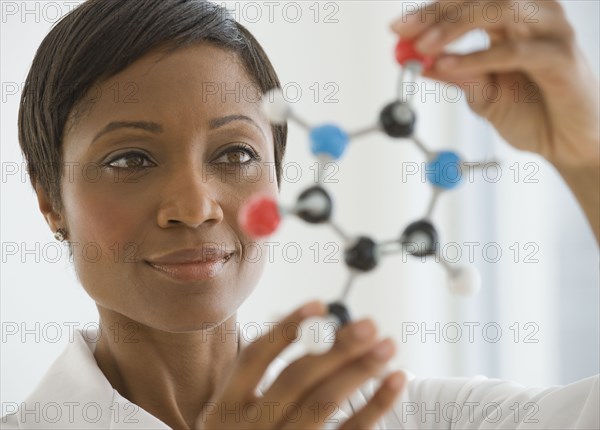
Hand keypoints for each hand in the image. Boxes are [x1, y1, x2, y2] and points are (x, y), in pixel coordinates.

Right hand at [195, 301, 405, 428]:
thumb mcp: (234, 415)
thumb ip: (260, 380)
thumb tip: (316, 331)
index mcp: (224, 409)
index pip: (255, 357)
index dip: (288, 328)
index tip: (320, 304)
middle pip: (296, 379)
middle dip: (336, 347)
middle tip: (369, 324)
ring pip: (322, 404)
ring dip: (359, 371)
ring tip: (387, 346)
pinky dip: (374, 407)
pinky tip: (394, 383)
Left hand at [391, 0, 598, 168]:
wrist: (568, 145)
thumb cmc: (533, 115)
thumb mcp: (482, 95)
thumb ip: (455, 75)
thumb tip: (418, 61)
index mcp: (511, 20)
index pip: (467, 1)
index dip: (430, 11)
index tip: (397, 29)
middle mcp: (532, 16)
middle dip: (436, 13)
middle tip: (404, 32)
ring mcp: (549, 32)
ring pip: (499, 10)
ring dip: (454, 27)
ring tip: (424, 48)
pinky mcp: (560, 57)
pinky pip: (514, 50)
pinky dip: (477, 56)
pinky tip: (448, 66)